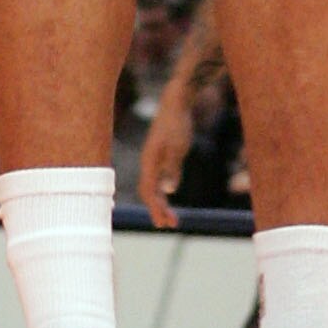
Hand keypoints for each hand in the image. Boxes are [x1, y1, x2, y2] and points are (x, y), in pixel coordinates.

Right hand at [139, 83, 194, 230]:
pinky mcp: (161, 154)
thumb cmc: (177, 124)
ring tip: (173, 218)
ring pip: (154, 186)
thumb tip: (168, 191)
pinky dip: (163, 190)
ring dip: (161, 203)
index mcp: (149, 161)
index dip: (155, 208)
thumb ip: (172, 169)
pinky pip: (158, 178)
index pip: (149, 191)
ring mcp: (154, 158)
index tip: (164, 223)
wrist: (177, 102)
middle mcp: (149, 162)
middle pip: (149, 191)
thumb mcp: (178, 147)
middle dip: (158, 209)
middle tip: (169, 225)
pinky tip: (170, 195)